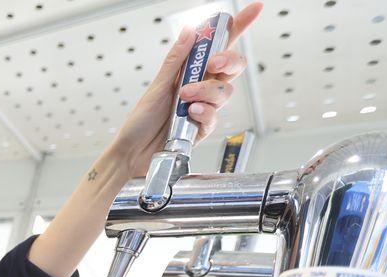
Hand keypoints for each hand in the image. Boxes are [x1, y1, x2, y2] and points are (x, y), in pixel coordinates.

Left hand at [106, 3, 262, 177]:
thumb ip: (176, 60)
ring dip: (206, 91)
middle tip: (213, 64)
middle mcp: (200, 88)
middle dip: (228, 61)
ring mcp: (203, 108)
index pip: (218, 46)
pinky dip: (204, 112)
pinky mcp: (202, 129)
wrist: (132, 153)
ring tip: (185, 98)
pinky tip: (192, 113)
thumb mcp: (157, 86)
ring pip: (224, 92)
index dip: (238, 27)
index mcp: (190, 73)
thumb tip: (190, 31)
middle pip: (232, 68)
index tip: (254, 9)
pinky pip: (214, 117)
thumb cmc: (140, 122)